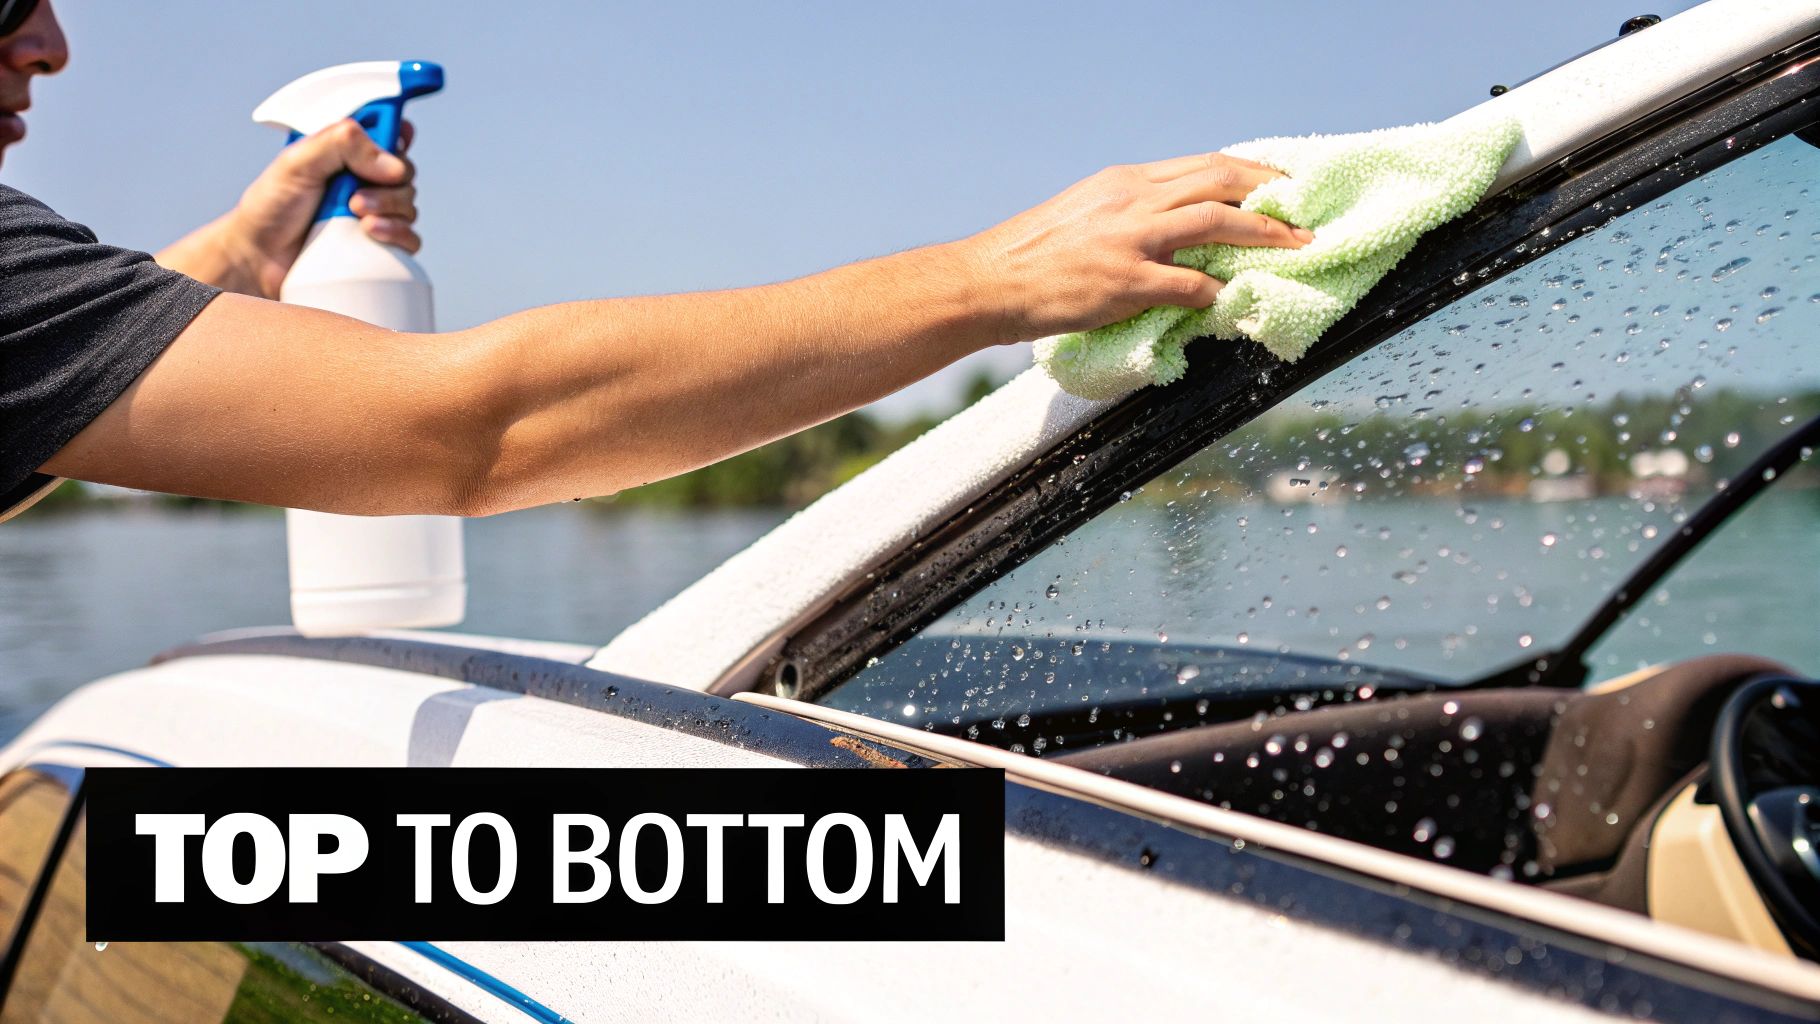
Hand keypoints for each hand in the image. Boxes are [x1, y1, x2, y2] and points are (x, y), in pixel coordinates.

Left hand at [157, 119, 419, 297]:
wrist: (261, 258)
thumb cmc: (270, 208)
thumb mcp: (298, 162)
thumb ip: (341, 145)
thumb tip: (392, 162)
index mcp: (345, 151)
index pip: (386, 131)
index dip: (398, 132)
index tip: (397, 141)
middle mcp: (362, 179)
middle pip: (404, 172)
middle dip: (388, 184)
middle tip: (355, 197)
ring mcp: (373, 213)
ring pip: (409, 205)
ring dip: (390, 210)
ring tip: (357, 217)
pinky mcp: (379, 245)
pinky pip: (410, 239)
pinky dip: (398, 235)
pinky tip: (372, 234)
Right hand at [961, 153, 1310, 342]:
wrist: (990, 280)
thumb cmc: (1033, 255)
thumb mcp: (1086, 212)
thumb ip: (1130, 212)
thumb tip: (1173, 224)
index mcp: (1125, 181)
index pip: (1203, 165)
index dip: (1249, 172)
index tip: (1278, 185)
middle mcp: (1134, 200)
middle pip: (1220, 181)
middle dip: (1270, 195)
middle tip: (1302, 215)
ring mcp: (1132, 239)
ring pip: (1217, 221)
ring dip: (1265, 233)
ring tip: (1295, 247)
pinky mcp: (1126, 281)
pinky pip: (1190, 282)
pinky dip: (1218, 289)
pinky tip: (1231, 297)